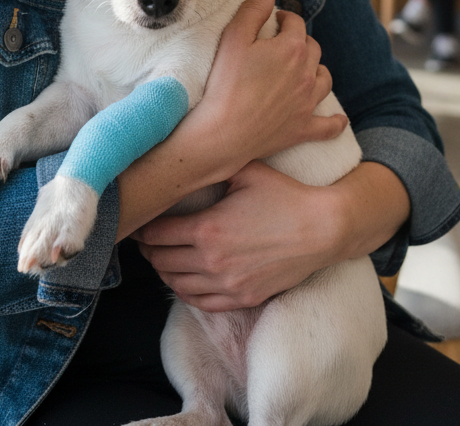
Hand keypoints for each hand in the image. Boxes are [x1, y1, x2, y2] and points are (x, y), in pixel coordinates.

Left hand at [133, 160, 336, 310]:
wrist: (322, 229)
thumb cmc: (285, 196)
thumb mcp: (247, 172)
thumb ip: (216, 166)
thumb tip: (193, 157)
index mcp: (208, 228)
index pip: (156, 234)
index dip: (142, 229)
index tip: (138, 221)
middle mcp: (211, 260)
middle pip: (161, 261)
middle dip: (148, 250)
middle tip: (146, 239)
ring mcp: (227, 283)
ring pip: (176, 284)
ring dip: (164, 271)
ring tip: (162, 258)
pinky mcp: (242, 297)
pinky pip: (200, 302)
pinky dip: (185, 291)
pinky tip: (183, 280)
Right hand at [181, 0, 346, 175]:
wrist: (224, 133)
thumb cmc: (225, 84)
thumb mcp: (233, 38)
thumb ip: (252, 11)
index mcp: (292, 48)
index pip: (296, 23)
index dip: (284, 18)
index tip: (274, 20)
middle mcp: (306, 74)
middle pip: (313, 48)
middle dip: (300, 40)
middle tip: (283, 43)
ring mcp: (308, 102)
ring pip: (324, 79)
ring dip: (318, 70)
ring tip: (307, 70)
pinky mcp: (304, 128)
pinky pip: (328, 126)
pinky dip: (335, 122)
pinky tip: (339, 120)